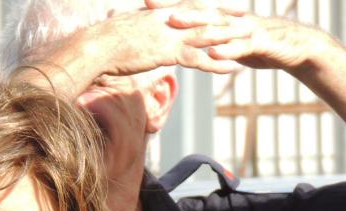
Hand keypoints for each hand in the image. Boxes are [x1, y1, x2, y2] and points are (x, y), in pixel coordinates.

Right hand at [21, 5, 242, 79]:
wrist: (97, 46)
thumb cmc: (103, 42)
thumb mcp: (121, 30)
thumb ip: (133, 29)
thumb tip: (128, 29)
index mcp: (158, 13)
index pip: (188, 7)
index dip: (207, 7)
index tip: (222, 6)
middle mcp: (168, 20)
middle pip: (203, 16)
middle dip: (225, 16)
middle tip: (245, 15)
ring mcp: (170, 35)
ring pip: (207, 35)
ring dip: (229, 37)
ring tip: (249, 39)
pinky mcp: (168, 53)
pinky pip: (199, 58)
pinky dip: (217, 64)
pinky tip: (232, 69)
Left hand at [146, 0, 337, 73]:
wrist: (298, 47)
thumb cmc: (263, 46)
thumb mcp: (234, 45)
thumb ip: (214, 44)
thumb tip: (193, 49)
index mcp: (224, 19)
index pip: (193, 8)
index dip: (170, 4)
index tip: (145, 1)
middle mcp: (232, 19)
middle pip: (199, 11)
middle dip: (174, 6)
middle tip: (151, 3)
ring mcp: (245, 29)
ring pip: (217, 26)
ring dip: (196, 23)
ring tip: (175, 21)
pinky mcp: (259, 43)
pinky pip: (241, 47)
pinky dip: (227, 50)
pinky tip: (213, 54)